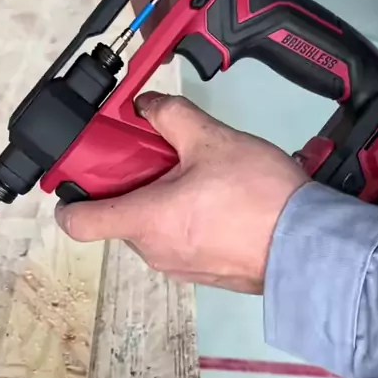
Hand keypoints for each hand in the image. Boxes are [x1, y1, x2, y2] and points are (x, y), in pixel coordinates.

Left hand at [55, 95, 308, 293]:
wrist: (309, 244)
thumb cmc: (262, 199)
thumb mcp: (212, 139)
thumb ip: (170, 116)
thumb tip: (146, 106)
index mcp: (146, 221)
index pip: (77, 223)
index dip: (68, 199)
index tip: (79, 178)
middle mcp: (155, 251)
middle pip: (119, 216)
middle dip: (132, 186)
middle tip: (158, 158)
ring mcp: (178, 266)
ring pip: (150, 228)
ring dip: (162, 201)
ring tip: (197, 176)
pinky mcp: (201, 271)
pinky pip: (177, 241)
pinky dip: (184, 219)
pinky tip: (216, 199)